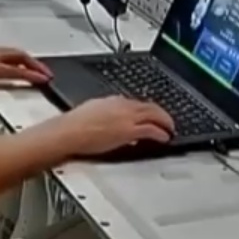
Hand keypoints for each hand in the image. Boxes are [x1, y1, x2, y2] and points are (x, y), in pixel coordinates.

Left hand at [0, 32, 52, 98]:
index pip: (15, 72)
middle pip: (19, 56)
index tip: (46, 80)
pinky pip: (1, 51)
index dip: (32, 76)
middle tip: (47, 74)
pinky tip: (9, 64)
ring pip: (11, 52)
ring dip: (25, 59)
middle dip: (35, 64)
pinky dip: (11, 57)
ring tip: (33, 68)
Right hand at [50, 97, 174, 157]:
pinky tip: (164, 138)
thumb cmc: (74, 125)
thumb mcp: (91, 110)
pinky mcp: (129, 131)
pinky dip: (161, 133)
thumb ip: (105, 112)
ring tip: (169, 129)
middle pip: (150, 106)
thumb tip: (111, 119)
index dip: (147, 109)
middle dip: (161, 113)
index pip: (136, 102)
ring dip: (165, 122)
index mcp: (113, 100)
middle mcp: (122, 106)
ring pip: (154, 115)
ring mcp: (127, 118)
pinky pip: (152, 130)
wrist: (69, 133)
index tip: (150, 113)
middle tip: (167, 121)